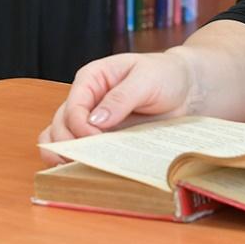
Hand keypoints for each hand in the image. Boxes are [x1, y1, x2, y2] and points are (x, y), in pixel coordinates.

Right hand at [37, 50, 196, 164]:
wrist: (185, 89)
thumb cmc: (165, 75)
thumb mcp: (146, 79)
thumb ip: (121, 98)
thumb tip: (95, 120)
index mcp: (91, 78)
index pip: (73, 107)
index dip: (79, 126)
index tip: (95, 139)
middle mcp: (86, 99)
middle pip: (61, 125)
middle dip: (68, 144)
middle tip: (84, 159)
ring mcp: (91, 120)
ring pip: (60, 138)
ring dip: (62, 154)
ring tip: (72, 167)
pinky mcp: (100, 137)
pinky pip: (76, 148)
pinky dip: (71, 159)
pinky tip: (78, 168)